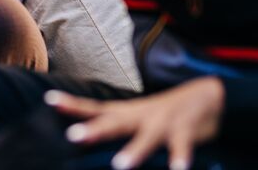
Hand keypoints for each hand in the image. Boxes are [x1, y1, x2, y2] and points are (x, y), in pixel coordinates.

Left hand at [47, 77, 224, 169]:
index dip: (73, 105)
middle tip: (73, 136)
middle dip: (95, 130)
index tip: (49, 99)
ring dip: (134, 151)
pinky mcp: (187, 131)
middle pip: (115, 122)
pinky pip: (183, 147)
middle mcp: (142, 116)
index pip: (95, 108)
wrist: (208, 94)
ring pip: (147, 137)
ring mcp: (164, 122)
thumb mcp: (137, 116)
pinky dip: (180, 158)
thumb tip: (84, 133)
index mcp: (128, 112)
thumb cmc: (165, 112)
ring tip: (120, 165)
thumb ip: (114, 125)